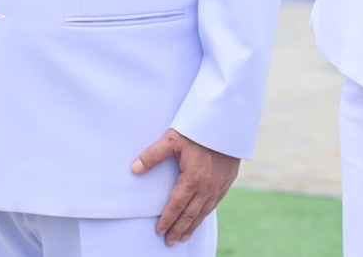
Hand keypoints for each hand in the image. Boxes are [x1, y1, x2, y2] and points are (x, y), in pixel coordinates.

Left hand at [133, 129, 239, 246]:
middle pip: (190, 214)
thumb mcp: (172, 139)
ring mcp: (219, 185)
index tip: (159, 231)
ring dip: (192, 226)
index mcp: (193, 178)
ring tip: (183, 237)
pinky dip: (206, 214)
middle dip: (179, 229)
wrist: (228, 121)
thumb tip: (134, 169)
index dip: (167, 220)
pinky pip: (215, 203)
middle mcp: (207, 186)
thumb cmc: (198, 129)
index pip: (176, 206)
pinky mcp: (228, 181)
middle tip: (170, 242)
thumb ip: (153, 155)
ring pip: (204, 212)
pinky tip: (201, 218)